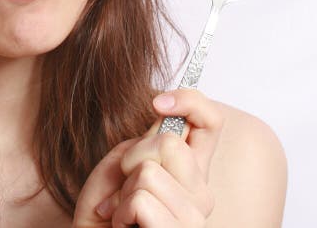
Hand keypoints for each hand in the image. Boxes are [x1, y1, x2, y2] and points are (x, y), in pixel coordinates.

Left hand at [72, 88, 223, 227]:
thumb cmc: (106, 212)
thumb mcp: (118, 167)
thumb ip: (143, 144)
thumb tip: (166, 119)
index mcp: (191, 172)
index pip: (211, 122)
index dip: (191, 101)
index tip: (158, 102)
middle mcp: (201, 194)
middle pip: (169, 143)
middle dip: (132, 158)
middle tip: (125, 186)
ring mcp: (194, 218)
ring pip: (148, 173)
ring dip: (122, 192)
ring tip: (124, 213)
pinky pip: (140, 201)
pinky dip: (120, 213)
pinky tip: (125, 226)